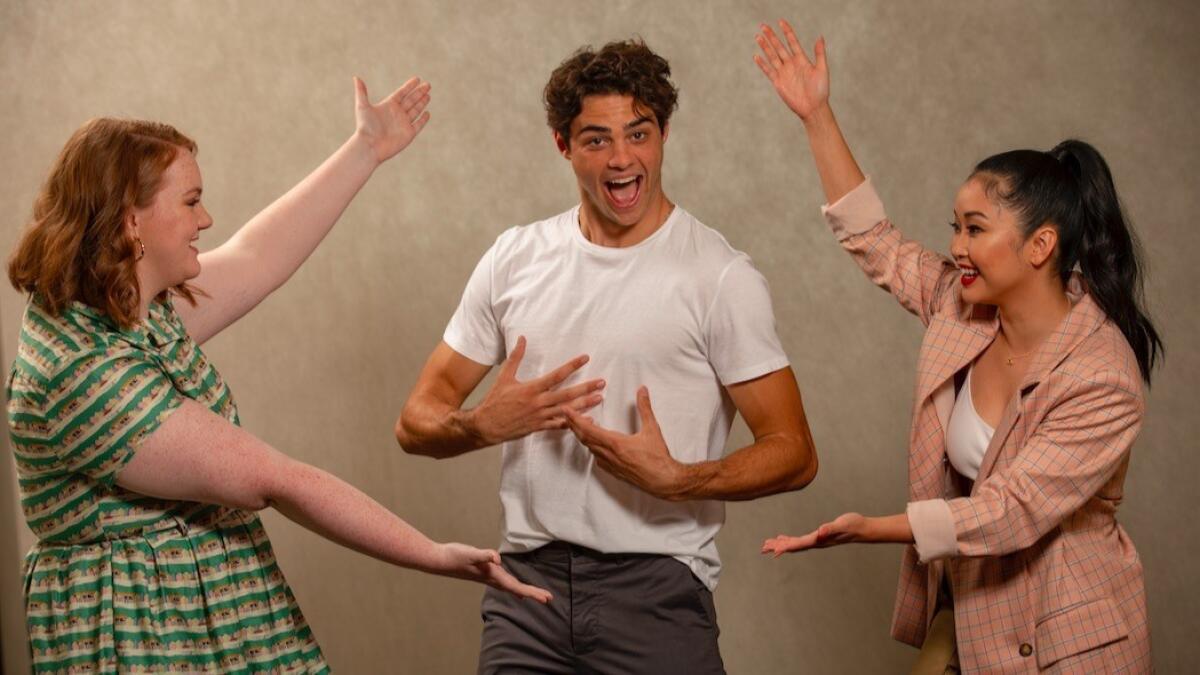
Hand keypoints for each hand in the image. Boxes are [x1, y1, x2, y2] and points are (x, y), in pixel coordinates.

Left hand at [352, 76, 431, 163]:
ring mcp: (403, 123)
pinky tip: (427, 112)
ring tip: (428, 95)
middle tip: (427, 84)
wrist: (370, 146)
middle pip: (411, 100)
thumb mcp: (362, 106)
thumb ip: (361, 92)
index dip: (409, 86)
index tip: (417, 79)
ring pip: (416, 110)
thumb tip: (356, 77)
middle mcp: (397, 113)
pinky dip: (423, 119)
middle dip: (419, 92)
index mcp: (388, 105)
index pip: (401, 93)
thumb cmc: (364, 127)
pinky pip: (418, 125)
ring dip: (422, 102)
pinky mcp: (409, 134)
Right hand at [436, 543, 552, 602]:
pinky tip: (513, 587)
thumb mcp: (470, 553)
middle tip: (549, 599)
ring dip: (523, 590)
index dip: (531, 592)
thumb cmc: (454, 556)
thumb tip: (497, 559)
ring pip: (510, 586)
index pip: (516, 586)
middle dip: (532, 593)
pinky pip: (502, 581)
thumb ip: (484, 555)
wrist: (438, 560)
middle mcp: (491, 578)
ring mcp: (487, 576)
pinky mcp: (483, 572)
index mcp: (492, 575)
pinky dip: (511, 585)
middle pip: (516, 588)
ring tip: (536, 595)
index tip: (546, 598)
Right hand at [469, 336, 604, 445]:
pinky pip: (560, 425)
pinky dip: (574, 423)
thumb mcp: (504, 376)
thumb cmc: (495, 401)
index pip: (557, 375)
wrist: (486, 425)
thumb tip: (522, 338)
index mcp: (532, 389)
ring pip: (567, 410)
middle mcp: (539, 403)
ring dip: (585, 404)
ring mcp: (540, 416)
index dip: (572, 366)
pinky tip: (587, 420)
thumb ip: (515, 357)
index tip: (585, 358)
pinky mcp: (539, 427)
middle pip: (567, 394)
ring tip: (599, 398)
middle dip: (586, 388)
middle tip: (602, 382)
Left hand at [564, 386, 686, 499]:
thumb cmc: (658, 458)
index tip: (566, 410)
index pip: (588, 429)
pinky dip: (592, 447)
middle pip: (584, 438)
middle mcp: (609, 455)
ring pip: (590, 448)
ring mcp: (610, 465)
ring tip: (581, 425)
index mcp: (615, 443)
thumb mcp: (652, 429)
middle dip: (574, 425)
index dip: (574, 419)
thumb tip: (642, 390)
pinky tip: (596, 444)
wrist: (663, 481)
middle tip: (567, 414)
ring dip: (583, 436)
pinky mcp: (614, 472)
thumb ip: (644, 408)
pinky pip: (597, 458)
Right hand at [754, 19, 829, 121]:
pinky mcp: (778, 82)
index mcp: (802, 59)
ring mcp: (784, 73)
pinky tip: (756, 56)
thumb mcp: (822, 70)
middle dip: (771, 36)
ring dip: (765, 47)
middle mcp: (791, 64)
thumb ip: (819, 53)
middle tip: (763, 25)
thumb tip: (820, 37)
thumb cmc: (820, 90)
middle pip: (779, 47)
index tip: (781, 22)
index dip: (787, 32)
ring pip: (772, 56)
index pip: (792, 42)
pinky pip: (768, 71)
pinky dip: (762, 64)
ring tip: (758, 37)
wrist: (813, 107)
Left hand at [761, 512, 867, 555]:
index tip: (773, 551)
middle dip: (779, 547)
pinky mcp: (819, 537)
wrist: (863, 529)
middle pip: (793, 546)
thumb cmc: (853, 525)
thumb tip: (819, 533)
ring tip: (768, 545)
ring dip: (782, 544)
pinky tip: (783, 538)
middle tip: (763, 548)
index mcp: (819, 540)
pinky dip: (790, 539)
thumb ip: (830, 529)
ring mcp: (817, 541)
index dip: (785, 547)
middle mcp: (816, 542)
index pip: (799, 544)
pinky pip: (800, 540)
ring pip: (795, 544)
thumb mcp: (842, 524)